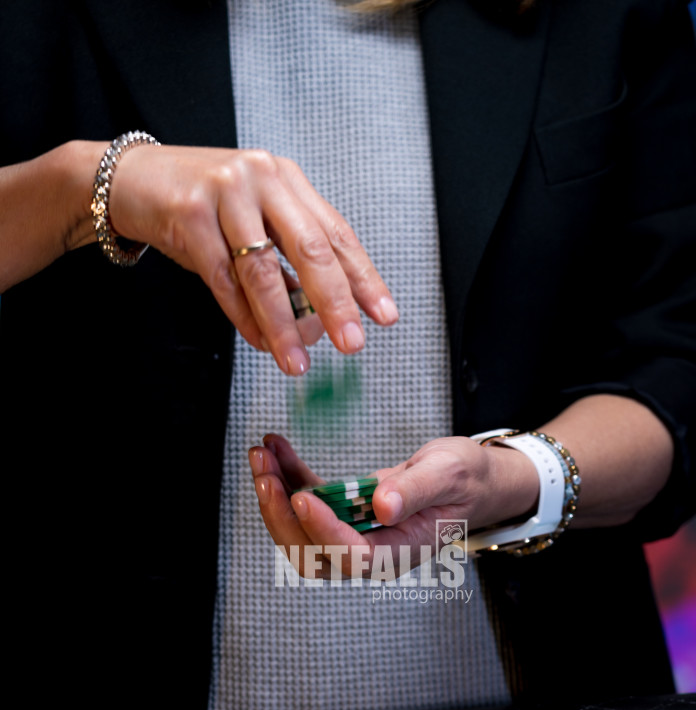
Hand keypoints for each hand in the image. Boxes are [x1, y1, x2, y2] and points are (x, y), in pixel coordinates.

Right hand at [108, 145, 398, 374]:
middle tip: (352, 343)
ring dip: (283, 324)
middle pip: (311, 249)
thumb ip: (286, 262)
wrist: (130, 180)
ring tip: (297, 362)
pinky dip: (243, 316)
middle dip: (336, 303)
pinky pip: (223, 278)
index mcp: (287, 180)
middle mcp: (263, 178)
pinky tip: (260, 342)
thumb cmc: (199, 208)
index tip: (384, 316)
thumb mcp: (252, 223)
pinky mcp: (188, 213)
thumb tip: (320, 321)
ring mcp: (225, 192)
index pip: (337, 234)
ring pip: (264, 271)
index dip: (363, 278)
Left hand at [249, 433, 538, 577]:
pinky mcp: (341, 516)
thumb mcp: (449, 474)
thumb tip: (382, 507)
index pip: (350, 556)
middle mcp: (368, 553)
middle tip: (264, 472)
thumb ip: (417, 490)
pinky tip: (276, 447)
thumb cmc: (465, 480)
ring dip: (274, 495)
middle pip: (310, 553)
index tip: (301, 496)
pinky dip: (286, 477)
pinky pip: (304, 504)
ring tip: (261, 454)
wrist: (468, 481)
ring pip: (297, 532)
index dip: (322, 531)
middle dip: (280, 515)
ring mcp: (351, 536)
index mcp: (397, 553)